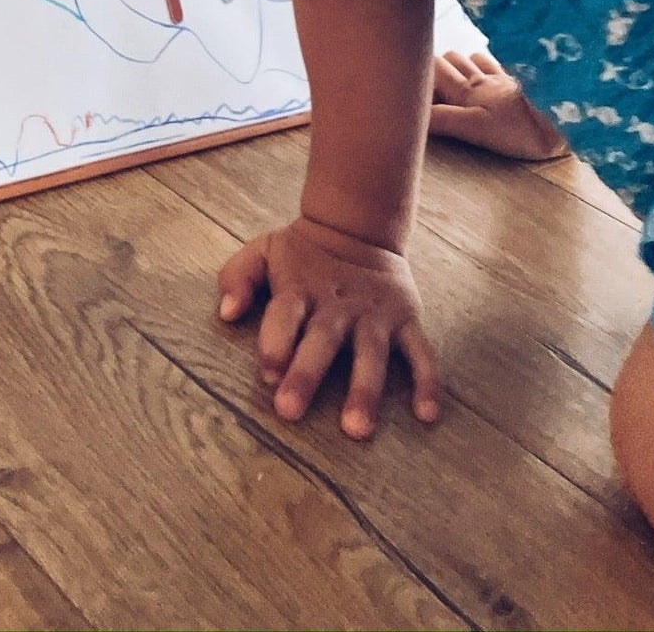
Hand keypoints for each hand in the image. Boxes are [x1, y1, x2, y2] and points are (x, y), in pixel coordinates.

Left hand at [217, 215, 440, 438]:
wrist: (358, 225)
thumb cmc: (302, 253)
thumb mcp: (264, 250)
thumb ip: (238, 276)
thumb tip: (226, 312)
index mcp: (300, 288)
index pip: (284, 313)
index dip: (275, 341)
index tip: (268, 373)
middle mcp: (338, 303)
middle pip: (322, 339)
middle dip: (306, 374)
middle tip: (290, 411)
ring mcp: (375, 313)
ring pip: (371, 352)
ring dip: (365, 389)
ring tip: (357, 429)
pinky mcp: (406, 318)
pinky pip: (421, 350)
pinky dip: (427, 380)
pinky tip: (427, 414)